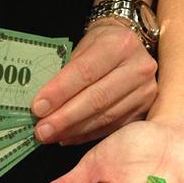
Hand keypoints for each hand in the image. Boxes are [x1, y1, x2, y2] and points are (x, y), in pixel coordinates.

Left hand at [31, 20, 157, 144]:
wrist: (130, 45)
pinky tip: (68, 137)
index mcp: (119, 44)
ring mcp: (146, 91)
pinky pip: (112, 127)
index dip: (60, 92)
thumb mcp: (83, 46)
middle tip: (42, 131)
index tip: (37, 108)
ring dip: (74, 130)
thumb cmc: (100, 45)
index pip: (85, 72)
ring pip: (105, 117)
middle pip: (97, 99)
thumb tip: (43, 105)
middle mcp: (138, 68)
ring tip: (51, 136)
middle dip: (65, 118)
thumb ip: (66, 73)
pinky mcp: (145, 110)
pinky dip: (87, 134)